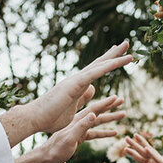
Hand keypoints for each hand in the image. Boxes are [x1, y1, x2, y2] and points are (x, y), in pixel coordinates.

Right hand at [0, 41, 132, 141]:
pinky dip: (110, 65)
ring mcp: (76, 80)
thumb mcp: (72, 108)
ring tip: (128, 46)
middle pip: (99, 63)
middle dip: (113, 53)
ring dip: (115, 55)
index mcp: (77, 86)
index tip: (116, 55)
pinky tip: (122, 60)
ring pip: (100, 65)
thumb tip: (92, 89)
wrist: (34, 119)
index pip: (95, 71)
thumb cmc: (50, 118)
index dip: (106, 63)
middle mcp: (77, 79)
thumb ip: (82, 98)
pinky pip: (97, 72)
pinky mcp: (76, 84)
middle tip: (125, 43)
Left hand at [17, 96, 125, 162]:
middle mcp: (79, 122)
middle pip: (98, 112)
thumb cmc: (56, 149)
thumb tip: (94, 115)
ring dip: (110, 118)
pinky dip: (105, 132)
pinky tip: (113, 133)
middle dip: (111, 106)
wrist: (47, 158)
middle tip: (122, 100)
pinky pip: (95, 133)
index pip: (94, 109)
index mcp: (77, 120)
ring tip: (123, 114)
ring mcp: (79, 130)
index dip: (106, 103)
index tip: (116, 97)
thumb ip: (81, 127)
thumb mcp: (70, 138)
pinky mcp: (79, 137)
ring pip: (98, 122)